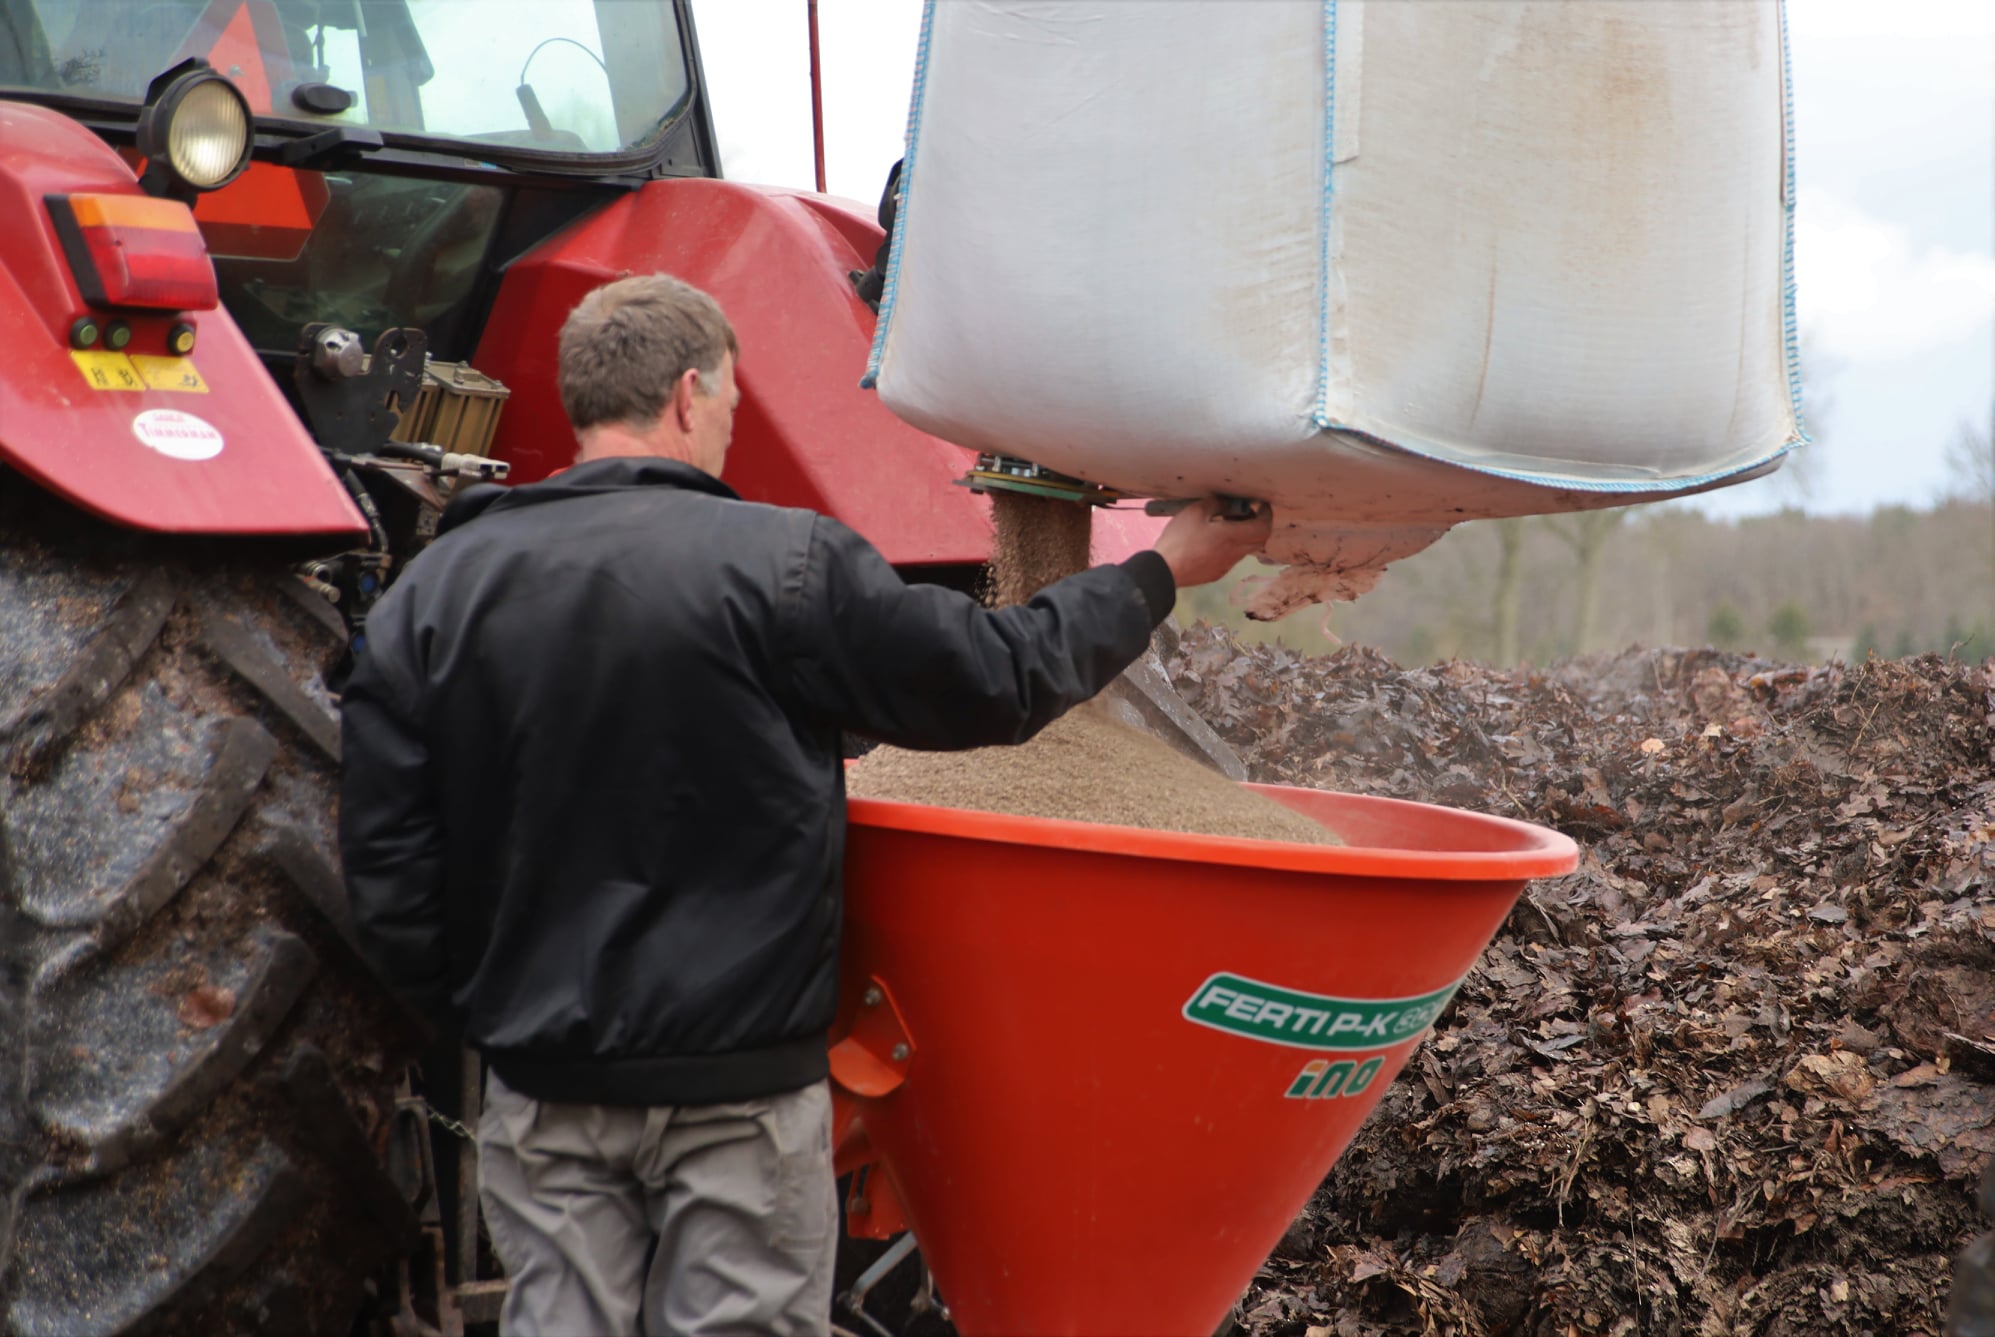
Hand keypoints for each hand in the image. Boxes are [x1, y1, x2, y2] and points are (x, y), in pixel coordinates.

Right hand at [1152, 498, 1272, 587]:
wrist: (1164, 570)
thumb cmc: (1179, 539)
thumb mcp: (1196, 511)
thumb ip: (1218, 504)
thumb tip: (1231, 503)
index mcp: (1232, 537)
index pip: (1263, 527)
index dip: (1267, 514)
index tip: (1262, 505)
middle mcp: (1234, 554)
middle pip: (1258, 539)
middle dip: (1256, 523)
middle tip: (1243, 512)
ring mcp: (1226, 566)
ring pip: (1244, 548)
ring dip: (1242, 534)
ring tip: (1223, 523)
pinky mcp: (1216, 573)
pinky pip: (1231, 557)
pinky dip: (1230, 545)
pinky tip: (1211, 539)